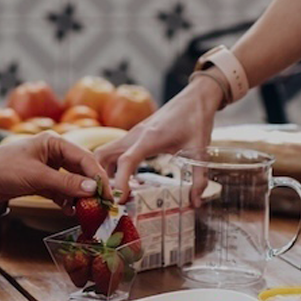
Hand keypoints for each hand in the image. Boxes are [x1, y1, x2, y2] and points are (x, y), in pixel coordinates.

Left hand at [0, 132, 109, 206]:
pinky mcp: (36, 182)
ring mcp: (44, 168)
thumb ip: (65, 183)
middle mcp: (51, 153)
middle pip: (79, 170)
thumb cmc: (1, 168)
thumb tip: (91, 189)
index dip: (98, 176)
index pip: (84, 158)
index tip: (108, 193)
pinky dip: (65, 200)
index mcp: (53, 142)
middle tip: (103, 204)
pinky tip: (70, 211)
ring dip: (79, 196)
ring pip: (70, 182)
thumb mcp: (37, 176)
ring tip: (88, 210)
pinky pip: (58, 191)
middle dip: (91, 187)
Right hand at [95, 78, 222, 199]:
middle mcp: (135, 135)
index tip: (121, 200)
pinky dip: (115, 165)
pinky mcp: (136, 135)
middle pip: (103, 155)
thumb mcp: (199, 151)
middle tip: (112, 198)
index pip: (126, 161)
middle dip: (101, 177)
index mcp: (150, 138)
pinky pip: (116, 150)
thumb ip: (198, 178)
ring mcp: (133, 134)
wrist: (195, 97)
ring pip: (106, 152)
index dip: (120, 181)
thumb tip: (195, 202)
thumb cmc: (196, 119)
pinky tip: (131, 180)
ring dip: (106, 171)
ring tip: (119, 193)